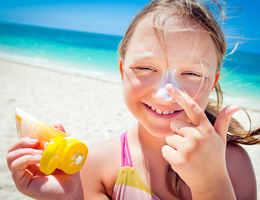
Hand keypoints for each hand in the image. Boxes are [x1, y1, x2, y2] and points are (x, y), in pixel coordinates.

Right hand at [6, 122, 82, 199]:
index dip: (24, 138)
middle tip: (35, 141)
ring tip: (40, 152)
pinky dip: (26, 158)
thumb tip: (56, 123)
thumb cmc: (69, 171)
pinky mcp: (23, 184)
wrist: (74, 188)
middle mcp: (25, 167)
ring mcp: (22, 176)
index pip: (19, 146)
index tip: (36, 136)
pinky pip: (16, 167)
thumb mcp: (64, 151)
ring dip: (25, 150)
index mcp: (32, 159)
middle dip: (22, 142)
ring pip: (11, 157)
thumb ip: (60, 137)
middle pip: (12, 150)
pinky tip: (39, 158)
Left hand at [162, 84, 238, 198]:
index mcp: (206, 129)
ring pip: (169, 137)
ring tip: (187, 154)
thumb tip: (235, 105)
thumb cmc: (214, 157)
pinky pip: (165, 150)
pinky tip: (182, 162)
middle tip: (188, 145)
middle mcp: (197, 136)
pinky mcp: (179, 159)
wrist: (211, 182)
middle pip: (174, 124)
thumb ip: (223, 121)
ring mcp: (188, 148)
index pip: (192, 107)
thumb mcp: (220, 139)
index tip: (169, 86)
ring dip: (174, 145)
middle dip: (178, 133)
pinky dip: (170, 156)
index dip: (180, 95)